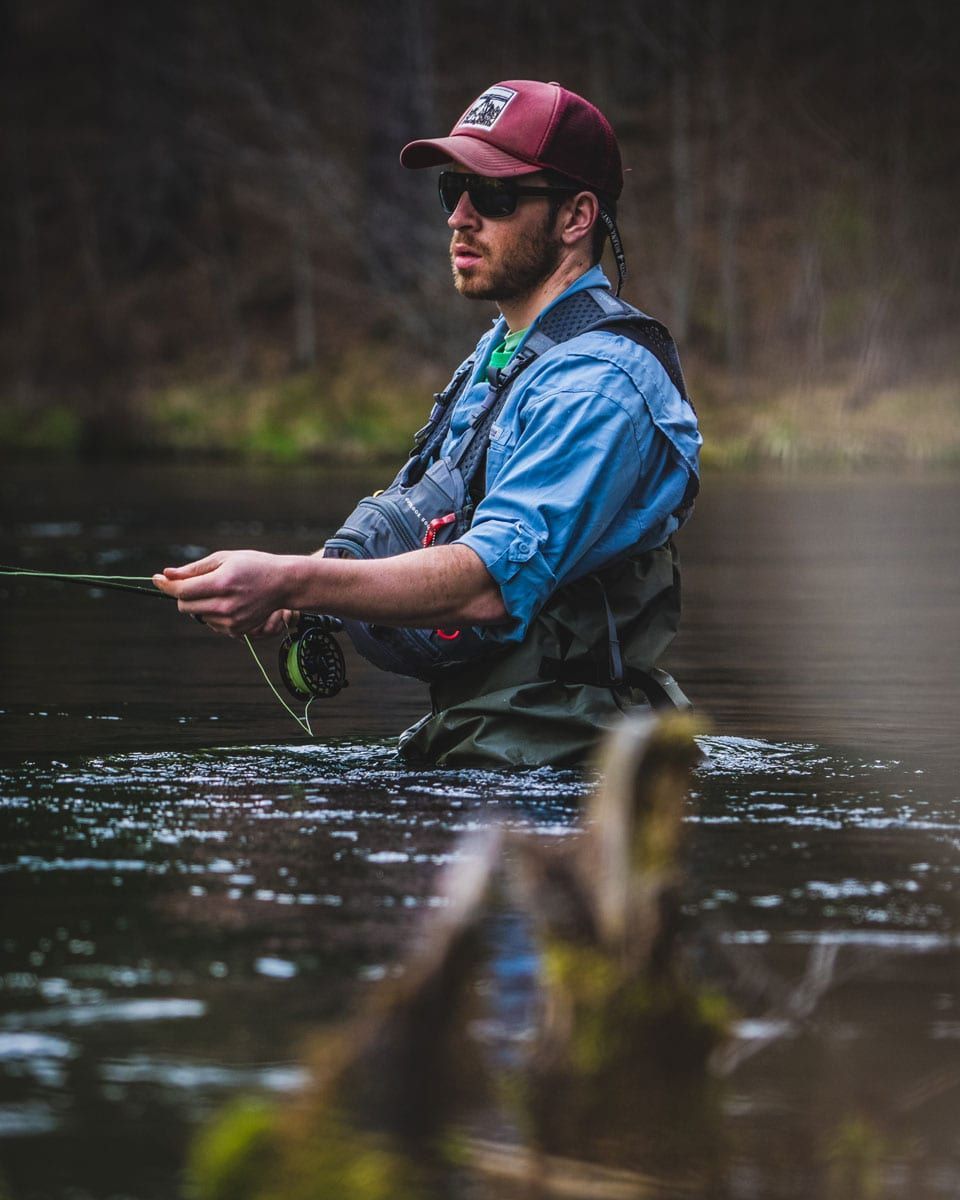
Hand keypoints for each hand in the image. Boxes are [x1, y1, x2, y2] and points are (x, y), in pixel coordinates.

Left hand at [152, 550, 296, 636]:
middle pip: (184, 605)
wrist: (283, 584)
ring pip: (196, 615)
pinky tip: (228, 602)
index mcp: (222, 583)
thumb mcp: (224, 559)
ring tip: (219, 591)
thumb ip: (194, 569)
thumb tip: (167, 574)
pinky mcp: (236, 630)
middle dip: (182, 594)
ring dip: (198, 604)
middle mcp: (226, 605)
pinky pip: (211, 623)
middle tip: (193, 583)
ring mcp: (231, 620)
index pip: (182, 590)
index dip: (166, 585)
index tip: (157, 578)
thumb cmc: (253, 565)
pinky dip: (212, 613)